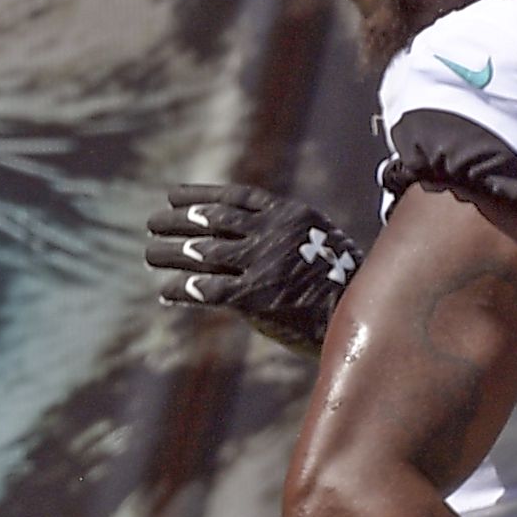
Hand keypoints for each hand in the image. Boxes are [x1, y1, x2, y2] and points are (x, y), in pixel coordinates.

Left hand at [146, 183, 361, 356]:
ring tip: (151, 254)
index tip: (174, 196)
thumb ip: (289, 240)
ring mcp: (263, 262)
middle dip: (178, 220)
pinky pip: (205, 288)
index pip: (236, 197)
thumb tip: (249, 243)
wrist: (365, 321)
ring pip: (202, 251)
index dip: (201, 195)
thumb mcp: (325, 249)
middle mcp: (274, 232)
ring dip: (170, 252)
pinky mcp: (255, 295)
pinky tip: (166, 291)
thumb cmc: (350, 290)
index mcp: (293, 215)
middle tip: (153, 223)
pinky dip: (181, 289)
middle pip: (212, 219)